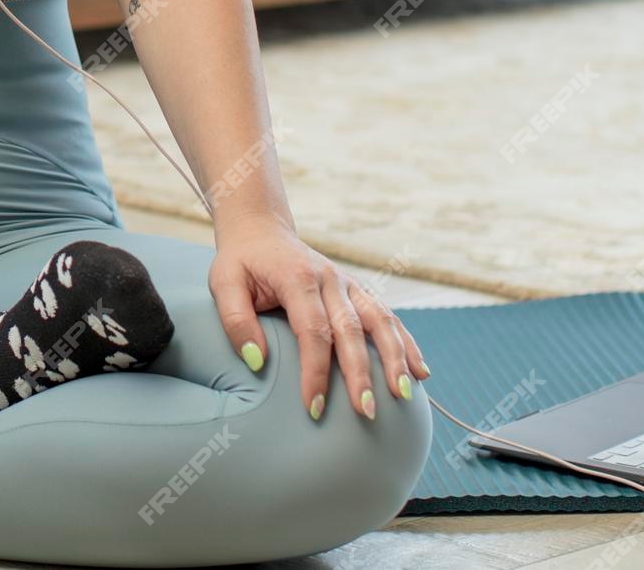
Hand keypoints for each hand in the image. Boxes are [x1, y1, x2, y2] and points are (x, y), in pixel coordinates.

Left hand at [207, 216, 430, 420]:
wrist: (261, 230)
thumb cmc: (242, 262)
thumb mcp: (223, 284)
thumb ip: (235, 320)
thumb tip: (256, 361)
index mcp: (297, 278)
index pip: (312, 331)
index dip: (315, 371)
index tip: (313, 408)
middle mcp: (330, 279)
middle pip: (351, 330)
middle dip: (361, 374)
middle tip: (367, 412)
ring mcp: (348, 283)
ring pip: (380, 321)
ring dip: (395, 358)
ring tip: (404, 395)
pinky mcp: (357, 290)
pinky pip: (387, 316)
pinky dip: (406, 343)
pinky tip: (420, 372)